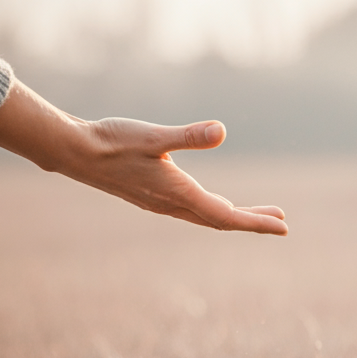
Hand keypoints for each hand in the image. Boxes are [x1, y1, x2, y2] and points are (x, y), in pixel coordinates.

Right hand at [0, 79, 287, 234]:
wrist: (73, 152)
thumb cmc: (112, 141)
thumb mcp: (154, 135)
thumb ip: (189, 135)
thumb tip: (222, 131)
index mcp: (179, 193)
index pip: (227, 215)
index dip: (256, 222)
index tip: (284, 226)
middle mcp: (172, 204)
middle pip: (221, 220)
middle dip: (252, 221)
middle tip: (281, 221)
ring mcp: (161, 202)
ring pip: (206, 216)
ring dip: (234, 215)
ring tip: (258, 213)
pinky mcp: (152, 195)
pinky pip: (192, 210)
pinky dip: (213, 209)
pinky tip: (214, 201)